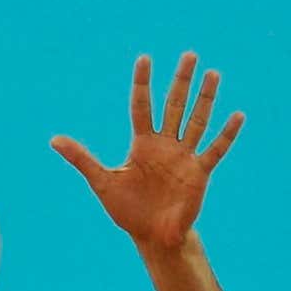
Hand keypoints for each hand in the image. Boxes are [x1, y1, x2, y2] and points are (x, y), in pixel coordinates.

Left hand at [51, 53, 242, 250]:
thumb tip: (53, 140)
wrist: (152, 236)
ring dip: (205, 99)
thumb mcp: (102, 181)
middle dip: (180, 81)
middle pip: (173, 106)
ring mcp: (184, 157)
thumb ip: (81, 159)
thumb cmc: (127, 209)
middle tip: (189, 54)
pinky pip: (215, 150)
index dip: (142, 83)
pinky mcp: (199, 173)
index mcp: (142, 144)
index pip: (141, 105)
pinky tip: (237, 115)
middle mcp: (165, 145)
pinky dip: (226, 134)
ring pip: (197, 121)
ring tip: (213, 74)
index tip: (144, 58)